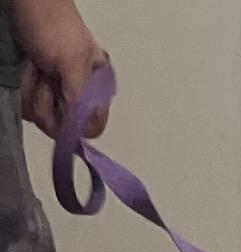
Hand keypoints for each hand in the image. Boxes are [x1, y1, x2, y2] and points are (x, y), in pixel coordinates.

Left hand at [10, 0, 108, 137]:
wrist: (23, 0)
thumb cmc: (49, 19)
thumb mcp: (72, 61)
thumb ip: (81, 99)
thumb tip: (82, 129)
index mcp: (97, 86)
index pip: (91, 126)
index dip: (74, 125)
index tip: (61, 110)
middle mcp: (77, 91)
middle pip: (63, 124)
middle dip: (49, 102)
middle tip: (47, 76)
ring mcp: (54, 90)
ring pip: (43, 115)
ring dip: (34, 91)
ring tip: (36, 66)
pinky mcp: (34, 88)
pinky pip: (29, 105)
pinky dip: (23, 88)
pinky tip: (26, 68)